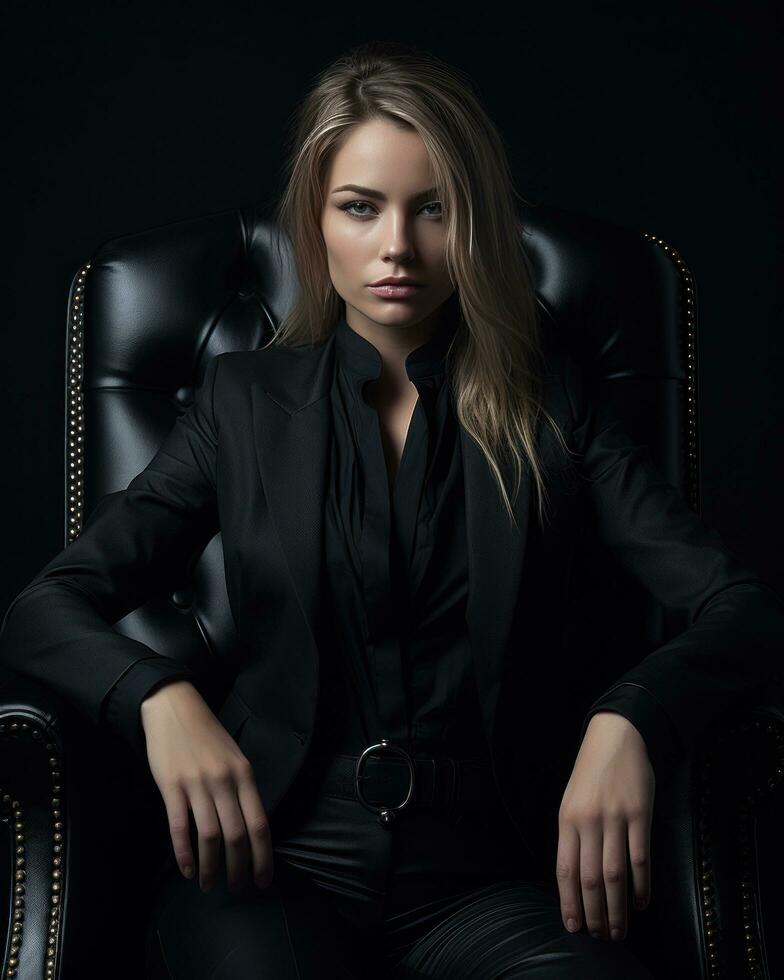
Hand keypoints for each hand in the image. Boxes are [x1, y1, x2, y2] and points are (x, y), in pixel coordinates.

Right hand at [140, 679, 273, 894]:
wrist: (173, 708)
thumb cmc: (207, 735)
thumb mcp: (234, 757)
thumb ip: (242, 789)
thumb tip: (250, 829)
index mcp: (244, 774)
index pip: (260, 824)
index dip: (263, 857)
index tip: (264, 880)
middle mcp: (224, 781)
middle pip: (237, 835)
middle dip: (240, 869)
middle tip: (238, 890)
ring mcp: (197, 784)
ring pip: (209, 836)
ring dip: (211, 868)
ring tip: (210, 886)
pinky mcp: (171, 786)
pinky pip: (180, 827)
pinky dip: (184, 853)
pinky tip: (188, 870)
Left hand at [556, 711, 653, 941]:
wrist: (615, 737)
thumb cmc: (591, 773)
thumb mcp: (571, 801)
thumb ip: (573, 837)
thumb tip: (575, 879)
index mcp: (567, 819)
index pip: (565, 869)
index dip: (569, 901)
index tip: (574, 926)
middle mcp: (588, 821)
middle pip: (590, 878)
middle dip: (594, 913)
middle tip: (600, 937)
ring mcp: (614, 818)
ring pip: (614, 874)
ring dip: (616, 908)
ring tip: (619, 930)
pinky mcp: (639, 814)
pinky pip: (640, 858)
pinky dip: (640, 885)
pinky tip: (640, 902)